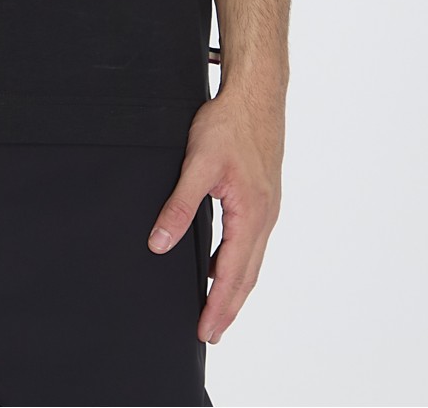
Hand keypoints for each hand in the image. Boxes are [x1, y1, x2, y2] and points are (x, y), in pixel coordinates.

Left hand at [147, 87, 283, 343]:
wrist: (256, 94)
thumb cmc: (230, 124)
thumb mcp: (197, 164)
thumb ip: (179, 205)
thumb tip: (159, 242)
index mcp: (251, 214)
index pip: (232, 273)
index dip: (218, 305)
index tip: (205, 331)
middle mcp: (264, 216)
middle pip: (246, 275)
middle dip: (228, 307)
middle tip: (210, 333)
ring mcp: (267, 208)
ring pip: (252, 260)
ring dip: (235, 288)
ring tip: (218, 310)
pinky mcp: (263, 197)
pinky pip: (252, 242)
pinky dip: (240, 263)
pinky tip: (225, 264)